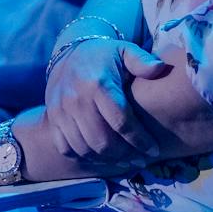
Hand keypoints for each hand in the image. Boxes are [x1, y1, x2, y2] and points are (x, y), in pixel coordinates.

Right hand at [45, 38, 171, 167]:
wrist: (70, 51)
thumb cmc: (105, 55)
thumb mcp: (125, 50)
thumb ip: (142, 61)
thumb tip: (160, 68)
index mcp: (98, 84)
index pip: (121, 122)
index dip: (139, 140)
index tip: (153, 151)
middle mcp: (77, 99)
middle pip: (103, 141)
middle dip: (125, 155)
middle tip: (140, 160)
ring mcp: (61, 111)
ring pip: (85, 148)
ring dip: (107, 160)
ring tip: (125, 161)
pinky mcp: (52, 119)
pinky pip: (66, 148)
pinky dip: (84, 157)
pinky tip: (101, 157)